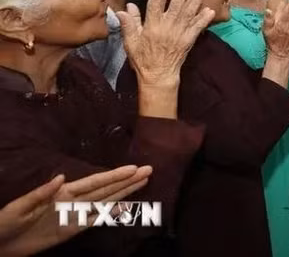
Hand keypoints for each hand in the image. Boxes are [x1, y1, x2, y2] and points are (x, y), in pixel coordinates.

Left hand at [0, 166, 150, 255]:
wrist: (1, 245)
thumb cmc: (6, 223)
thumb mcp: (19, 207)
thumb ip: (41, 193)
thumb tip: (61, 177)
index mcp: (61, 193)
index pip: (94, 182)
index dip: (114, 175)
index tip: (133, 168)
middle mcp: (72, 201)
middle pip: (106, 189)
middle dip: (127, 180)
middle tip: (148, 169)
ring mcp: (74, 215)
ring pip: (106, 201)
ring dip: (124, 191)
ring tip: (143, 180)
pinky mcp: (72, 230)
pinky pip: (96, 220)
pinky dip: (112, 213)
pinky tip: (125, 205)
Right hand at [117, 0, 214, 87]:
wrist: (158, 76)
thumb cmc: (143, 58)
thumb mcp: (131, 42)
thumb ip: (129, 24)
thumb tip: (126, 7)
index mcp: (151, 27)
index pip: (154, 6)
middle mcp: (166, 28)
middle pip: (174, 7)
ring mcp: (179, 34)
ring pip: (187, 15)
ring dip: (194, 3)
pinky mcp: (189, 41)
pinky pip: (197, 28)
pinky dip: (204, 19)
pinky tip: (210, 11)